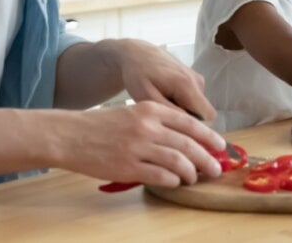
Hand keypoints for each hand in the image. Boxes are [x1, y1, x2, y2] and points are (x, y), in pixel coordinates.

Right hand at [57, 100, 223, 186]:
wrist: (70, 135)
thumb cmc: (103, 125)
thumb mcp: (134, 112)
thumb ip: (159, 121)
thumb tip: (188, 137)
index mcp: (150, 109)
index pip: (189, 123)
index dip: (208, 136)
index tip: (220, 146)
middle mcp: (147, 127)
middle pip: (188, 144)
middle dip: (207, 158)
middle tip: (216, 168)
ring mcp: (137, 148)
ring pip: (177, 161)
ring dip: (191, 172)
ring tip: (194, 177)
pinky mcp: (127, 167)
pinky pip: (159, 176)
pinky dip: (172, 180)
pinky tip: (175, 182)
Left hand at [105, 39, 216, 120]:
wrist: (138, 54)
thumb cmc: (138, 75)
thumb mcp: (146, 96)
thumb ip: (168, 111)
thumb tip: (187, 125)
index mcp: (187, 85)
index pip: (207, 116)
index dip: (194, 127)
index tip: (176, 129)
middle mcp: (197, 81)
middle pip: (204, 114)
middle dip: (187, 119)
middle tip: (165, 116)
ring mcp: (198, 79)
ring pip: (199, 108)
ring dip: (183, 111)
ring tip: (163, 104)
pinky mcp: (195, 79)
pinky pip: (195, 100)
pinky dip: (183, 103)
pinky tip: (166, 97)